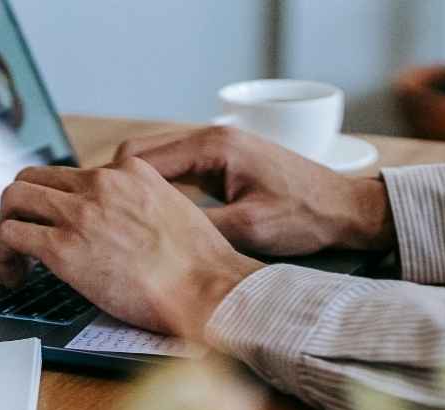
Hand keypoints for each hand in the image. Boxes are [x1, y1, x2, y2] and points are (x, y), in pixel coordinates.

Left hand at [0, 158, 265, 335]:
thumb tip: (119, 228)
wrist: (209, 289)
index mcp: (130, 172)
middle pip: (34, 177)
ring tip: (13, 259)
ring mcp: (79, 212)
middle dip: (22, 208)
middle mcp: (101, 183)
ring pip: (14, 198)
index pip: (74, 173)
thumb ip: (143, 206)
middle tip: (23, 238)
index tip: (58, 225)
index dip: (59, 201)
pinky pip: (10, 236)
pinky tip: (14, 277)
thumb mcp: (176, 212)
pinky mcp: (63, 247)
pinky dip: (2, 255)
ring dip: (6, 227)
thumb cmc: (202, 267)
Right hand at [114, 126, 394, 256]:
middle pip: (141, 156)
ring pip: (156, 165)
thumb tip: (150, 236)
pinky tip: (151, 220)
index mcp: (214, 146)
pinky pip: (176, 173)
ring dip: (136, 191)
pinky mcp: (223, 163)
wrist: (346, 210)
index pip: (140, 158)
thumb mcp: (248, 229)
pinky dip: (158, 193)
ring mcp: (217, 149)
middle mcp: (212, 139)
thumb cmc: (306, 216)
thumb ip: (198, 227)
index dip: (112, 188)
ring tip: (119, 224)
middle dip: (117, 188)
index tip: (97, 216)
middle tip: (101, 222)